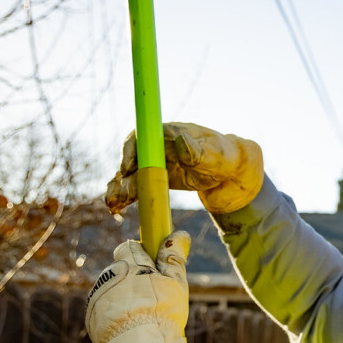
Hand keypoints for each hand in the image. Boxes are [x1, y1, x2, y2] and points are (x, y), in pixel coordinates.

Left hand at [85, 231, 198, 342]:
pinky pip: (104, 307)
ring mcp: (97, 296)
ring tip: (142, 315)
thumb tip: (180, 233)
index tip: (153, 267)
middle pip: (121, 269)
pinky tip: (130, 325)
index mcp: (130, 264)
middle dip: (133, 278)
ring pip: (112, 289)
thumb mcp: (176, 282)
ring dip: (124, 296)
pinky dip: (115, 313)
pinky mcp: (91, 316)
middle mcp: (109, 276)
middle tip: (152, 296)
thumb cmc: (161, 312)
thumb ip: (174, 257)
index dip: (142, 256)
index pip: (129, 247)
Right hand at [105, 122, 263, 213]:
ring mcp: (153, 163)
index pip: (142, 137)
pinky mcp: (153, 178)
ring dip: (119, 188)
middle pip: (131, 159)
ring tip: (114, 205)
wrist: (228, 173)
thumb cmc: (222, 157)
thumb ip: (197, 150)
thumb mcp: (213, 154)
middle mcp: (156, 147)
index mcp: (168, 133)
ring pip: (129, 175)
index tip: (129, 169)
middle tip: (124, 195)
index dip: (131, 151)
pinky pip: (134, 186)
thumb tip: (181, 140)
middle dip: (123, 177)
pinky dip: (124, 196)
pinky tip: (115, 209)